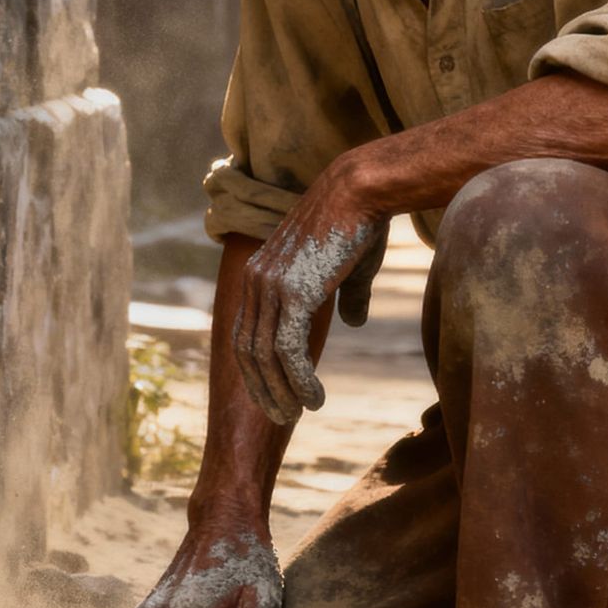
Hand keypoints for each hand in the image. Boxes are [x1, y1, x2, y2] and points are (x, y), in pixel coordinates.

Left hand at [233, 162, 381, 425]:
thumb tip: (353, 323)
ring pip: (266, 357)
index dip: (256, 367)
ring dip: (281, 391)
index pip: (245, 331)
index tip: (273, 394)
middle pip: (248, 350)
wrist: (362, 190)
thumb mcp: (349, 266)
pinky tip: (315, 398)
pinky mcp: (293, 294)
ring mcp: (271, 287)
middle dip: (262, 388)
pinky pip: (289, 351)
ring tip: (300, 413)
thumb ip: (346, 296)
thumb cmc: (360, 222)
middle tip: (281, 417)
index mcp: (260, 272)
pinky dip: (300, 380)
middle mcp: (256, 280)